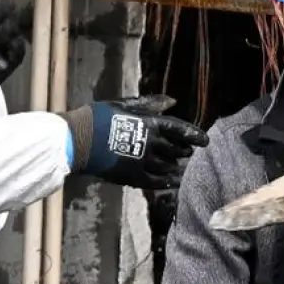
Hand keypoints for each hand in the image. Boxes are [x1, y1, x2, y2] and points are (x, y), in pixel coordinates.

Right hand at [60, 94, 209, 189]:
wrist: (78, 140)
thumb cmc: (99, 117)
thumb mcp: (125, 105)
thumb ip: (150, 104)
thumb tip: (172, 101)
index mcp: (151, 124)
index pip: (180, 130)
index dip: (195, 135)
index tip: (205, 141)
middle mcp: (152, 143)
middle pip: (176, 150)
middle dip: (184, 151)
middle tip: (188, 153)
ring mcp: (144, 162)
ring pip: (169, 166)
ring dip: (176, 166)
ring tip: (180, 167)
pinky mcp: (134, 176)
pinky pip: (157, 181)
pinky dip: (167, 181)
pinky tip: (172, 182)